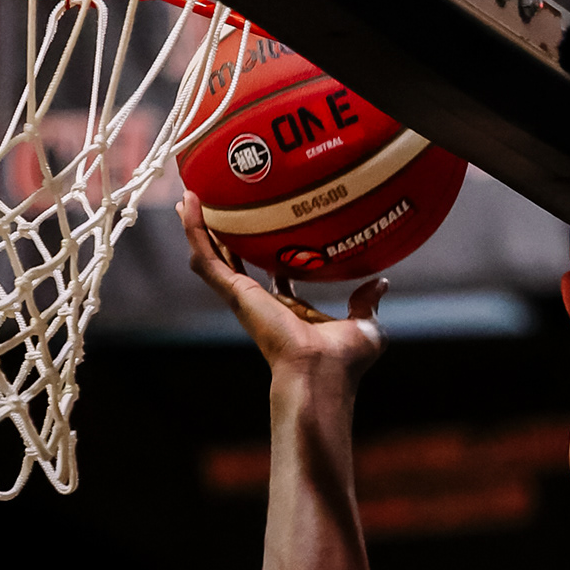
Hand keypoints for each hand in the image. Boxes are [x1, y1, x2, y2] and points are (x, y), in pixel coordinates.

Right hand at [177, 190, 387, 384]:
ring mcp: (244, 298)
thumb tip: (381, 282)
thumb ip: (367, 303)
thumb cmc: (344, 361)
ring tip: (188, 197)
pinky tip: (190, 204)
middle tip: (213, 206)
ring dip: (198, 229)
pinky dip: (195, 231)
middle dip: (222, 237)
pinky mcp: (235, 293)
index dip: (268, 254)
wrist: (322, 372)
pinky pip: (207, 258)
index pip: (273, 277)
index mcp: (289, 311)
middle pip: (234, 263)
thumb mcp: (364, 325)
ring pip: (211, 257)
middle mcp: (261, 303)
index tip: (268, 229)